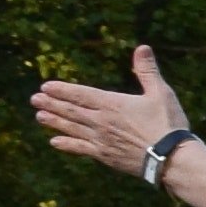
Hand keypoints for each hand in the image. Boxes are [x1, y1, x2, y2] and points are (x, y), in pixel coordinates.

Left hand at [30, 43, 189, 181]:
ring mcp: (101, 139)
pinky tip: (55, 142)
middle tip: (34, 100)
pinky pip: (80, 148)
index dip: (62, 90)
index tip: (45, 86)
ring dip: (54, 122)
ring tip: (39, 117)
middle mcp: (101, 121)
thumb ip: (147, 71)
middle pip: (70, 110)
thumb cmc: (168, 124)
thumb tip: (142, 47)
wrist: (171, 159)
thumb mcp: (161, 93)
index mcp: (112, 104)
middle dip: (51, 104)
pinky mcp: (105, 156)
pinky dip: (67, 145)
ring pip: (71, 128)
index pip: (80, 94)